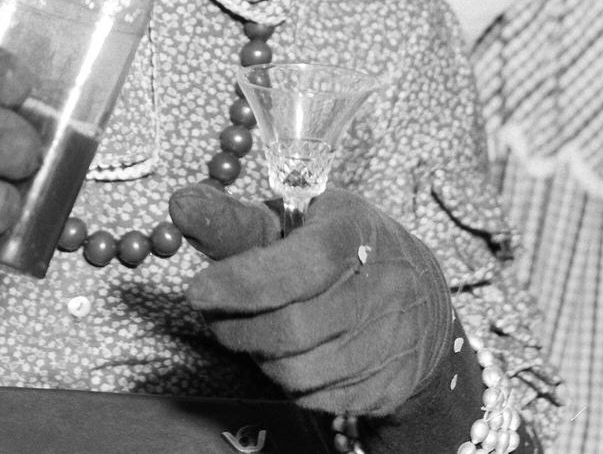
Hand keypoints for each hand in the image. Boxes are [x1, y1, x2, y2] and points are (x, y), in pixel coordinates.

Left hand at [169, 184, 453, 417]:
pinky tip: (285, 351)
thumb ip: (235, 220)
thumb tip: (179, 204)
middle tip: (211, 311)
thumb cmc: (342, 245)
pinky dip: (285, 379)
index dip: (242, 282)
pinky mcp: (385, 388)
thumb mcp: (297, 217)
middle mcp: (381, 290)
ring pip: (297, 371)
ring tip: (250, 328)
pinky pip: (314, 397)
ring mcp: (388, 344)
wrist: (423, 300)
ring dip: (256, 354)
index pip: (300, 265)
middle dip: (235, 326)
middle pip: (291, 328)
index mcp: (354, 232)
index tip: (196, 289)